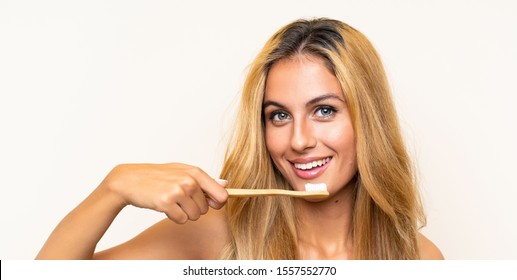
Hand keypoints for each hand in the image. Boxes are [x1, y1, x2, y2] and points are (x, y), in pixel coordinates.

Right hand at [100, 163, 228, 223]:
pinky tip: (164, 206)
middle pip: (206, 210)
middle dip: (194, 208)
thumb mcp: (182, 172)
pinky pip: (181, 220)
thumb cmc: (157, 176)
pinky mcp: (167, 202)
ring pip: (194, 216)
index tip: (211, 204)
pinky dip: (174, 217)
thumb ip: (204, 180)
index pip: (222, 195)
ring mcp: (178, 191)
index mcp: (196, 172)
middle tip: (179, 199)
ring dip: (184, 213)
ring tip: (171, 201)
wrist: (130, 180)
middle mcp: (189, 181)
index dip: (218, 204)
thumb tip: (226, 185)